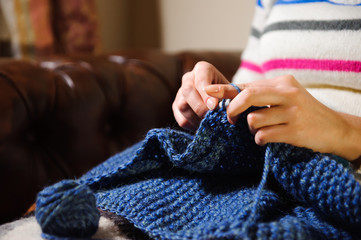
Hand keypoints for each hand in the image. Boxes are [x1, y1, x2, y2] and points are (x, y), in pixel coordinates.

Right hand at [172, 61, 228, 130]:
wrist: (225, 102)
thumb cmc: (231, 95)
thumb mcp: (233, 92)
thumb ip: (225, 95)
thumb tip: (212, 106)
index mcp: (202, 69)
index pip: (200, 80)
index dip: (206, 94)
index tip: (214, 106)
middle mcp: (188, 78)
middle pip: (187, 91)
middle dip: (199, 106)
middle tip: (210, 117)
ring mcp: (180, 93)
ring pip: (182, 106)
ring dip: (196, 118)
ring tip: (209, 123)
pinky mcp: (177, 107)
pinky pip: (181, 119)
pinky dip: (192, 126)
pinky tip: (203, 126)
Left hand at [205, 75, 360, 160]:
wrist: (335, 129)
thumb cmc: (304, 113)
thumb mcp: (286, 97)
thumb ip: (261, 95)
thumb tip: (230, 96)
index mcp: (282, 83)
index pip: (247, 85)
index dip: (224, 90)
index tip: (207, 92)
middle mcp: (288, 93)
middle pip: (248, 96)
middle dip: (233, 108)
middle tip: (230, 119)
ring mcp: (292, 112)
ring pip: (254, 120)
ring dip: (252, 129)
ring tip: (262, 130)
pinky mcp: (294, 131)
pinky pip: (264, 136)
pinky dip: (261, 140)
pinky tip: (269, 139)